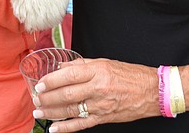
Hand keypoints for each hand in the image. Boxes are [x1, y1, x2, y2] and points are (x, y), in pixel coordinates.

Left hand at [32, 59, 158, 130]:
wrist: (153, 91)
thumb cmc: (130, 75)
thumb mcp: (105, 63)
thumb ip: (81, 64)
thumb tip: (61, 67)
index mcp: (97, 71)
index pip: (68, 75)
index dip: (51, 80)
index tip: (40, 84)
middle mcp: (98, 88)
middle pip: (67, 94)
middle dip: (48, 97)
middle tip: (36, 98)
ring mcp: (101, 105)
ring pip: (71, 109)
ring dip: (52, 112)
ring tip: (38, 111)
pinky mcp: (104, 118)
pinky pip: (82, 124)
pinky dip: (66, 127)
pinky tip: (54, 128)